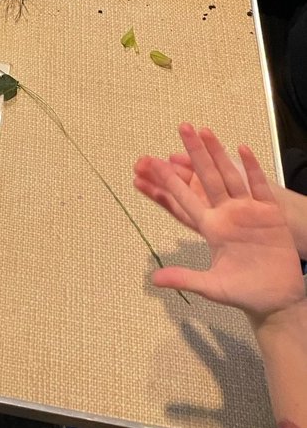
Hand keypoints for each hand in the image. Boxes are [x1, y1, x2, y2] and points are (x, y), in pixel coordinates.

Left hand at [134, 124, 304, 322]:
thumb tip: (154, 279)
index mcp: (210, 227)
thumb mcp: (212, 287)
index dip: (168, 181)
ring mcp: (248, 211)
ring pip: (230, 175)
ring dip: (219, 153)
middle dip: (194, 152)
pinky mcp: (269, 214)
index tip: (150, 163)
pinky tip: (243, 149)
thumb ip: (184, 278)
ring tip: (206, 130)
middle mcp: (226, 214)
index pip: (184, 199)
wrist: (277, 300)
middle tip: (182, 127)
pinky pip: (259, 186)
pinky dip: (252, 168)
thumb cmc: (243, 292)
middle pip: (206, 177)